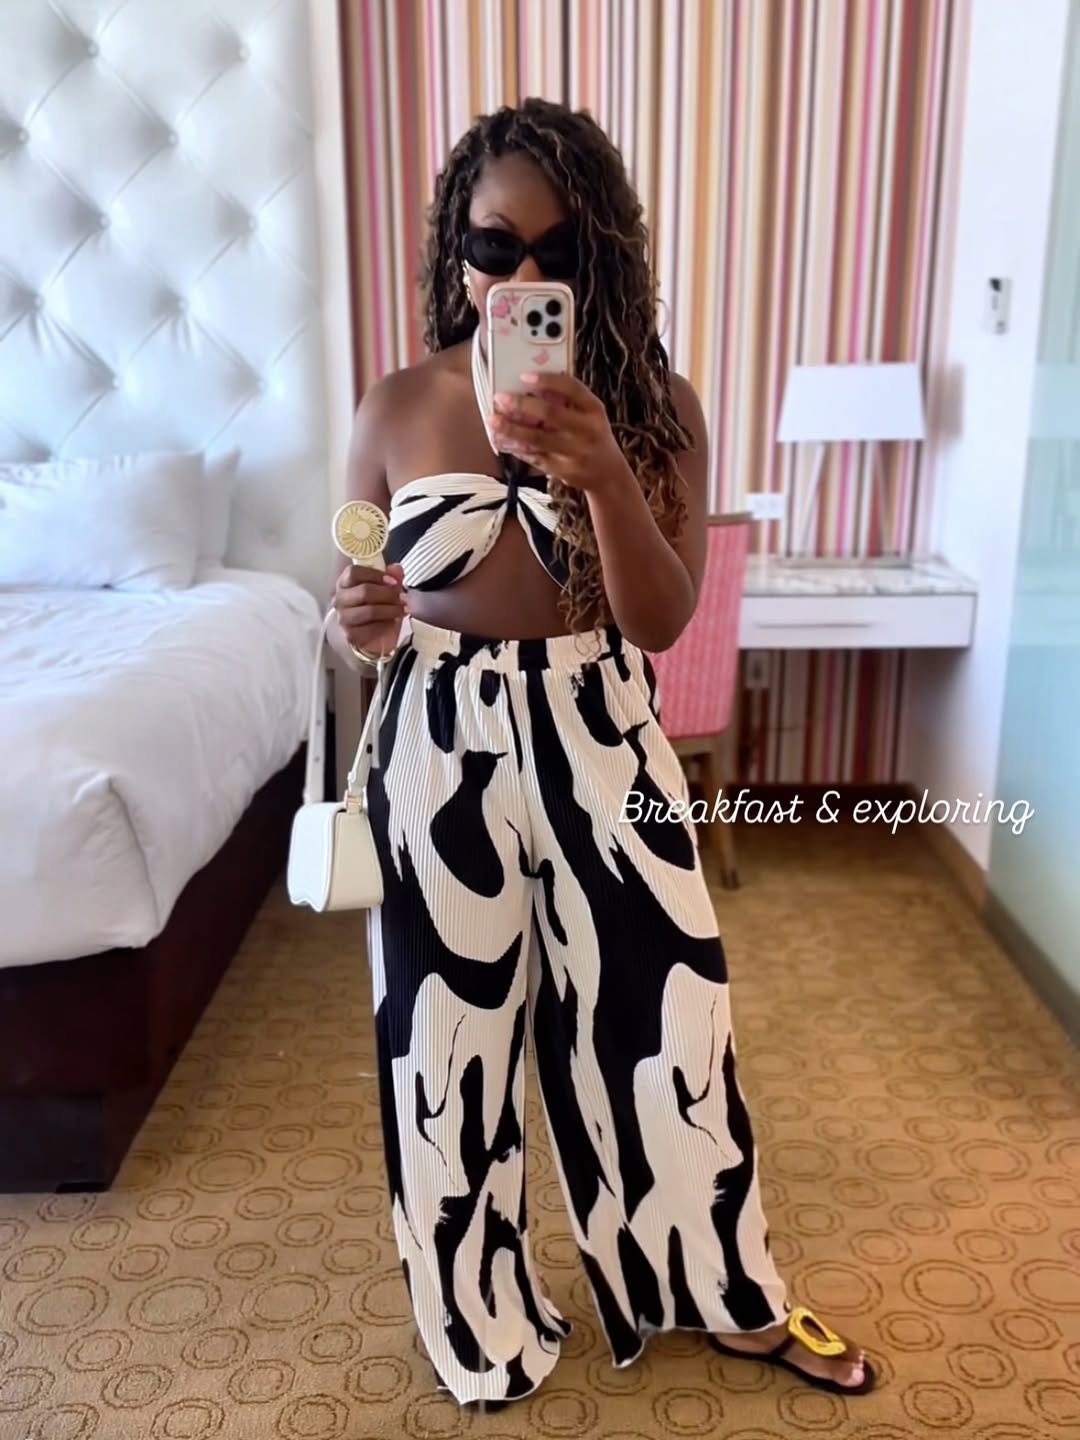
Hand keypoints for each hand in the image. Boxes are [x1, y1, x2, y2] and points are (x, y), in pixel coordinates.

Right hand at [333, 561, 406, 659]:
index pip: (354, 572)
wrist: (370, 635)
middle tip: (402, 597)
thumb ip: (391, 576)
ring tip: (401, 609)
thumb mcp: (386, 589)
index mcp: (345, 583)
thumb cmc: (375, 608)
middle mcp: (340, 599)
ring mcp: (344, 618)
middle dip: (388, 594)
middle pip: (364, 591)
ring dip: (390, 609)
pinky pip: (372, 628)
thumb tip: (396, 569)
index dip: (375, 575)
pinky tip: (392, 622)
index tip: (393, 580)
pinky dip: (386, 625)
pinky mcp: (351, 635)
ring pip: (370, 610)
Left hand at [488, 372, 631, 493]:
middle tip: (500, 399)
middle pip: (551, 414)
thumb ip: (567, 400)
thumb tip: (530, 386)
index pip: (572, 388)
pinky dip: (516, 448)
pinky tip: (503, 440)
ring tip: (493, 422)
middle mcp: (588, 430)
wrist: (609, 475)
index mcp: (594, 409)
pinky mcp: (564, 470)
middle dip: (522, 405)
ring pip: (538, 439)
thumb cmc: (592, 435)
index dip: (547, 381)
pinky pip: (535, 457)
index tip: (524, 376)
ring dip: (512, 429)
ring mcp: (576, 452)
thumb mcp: (590, 414)